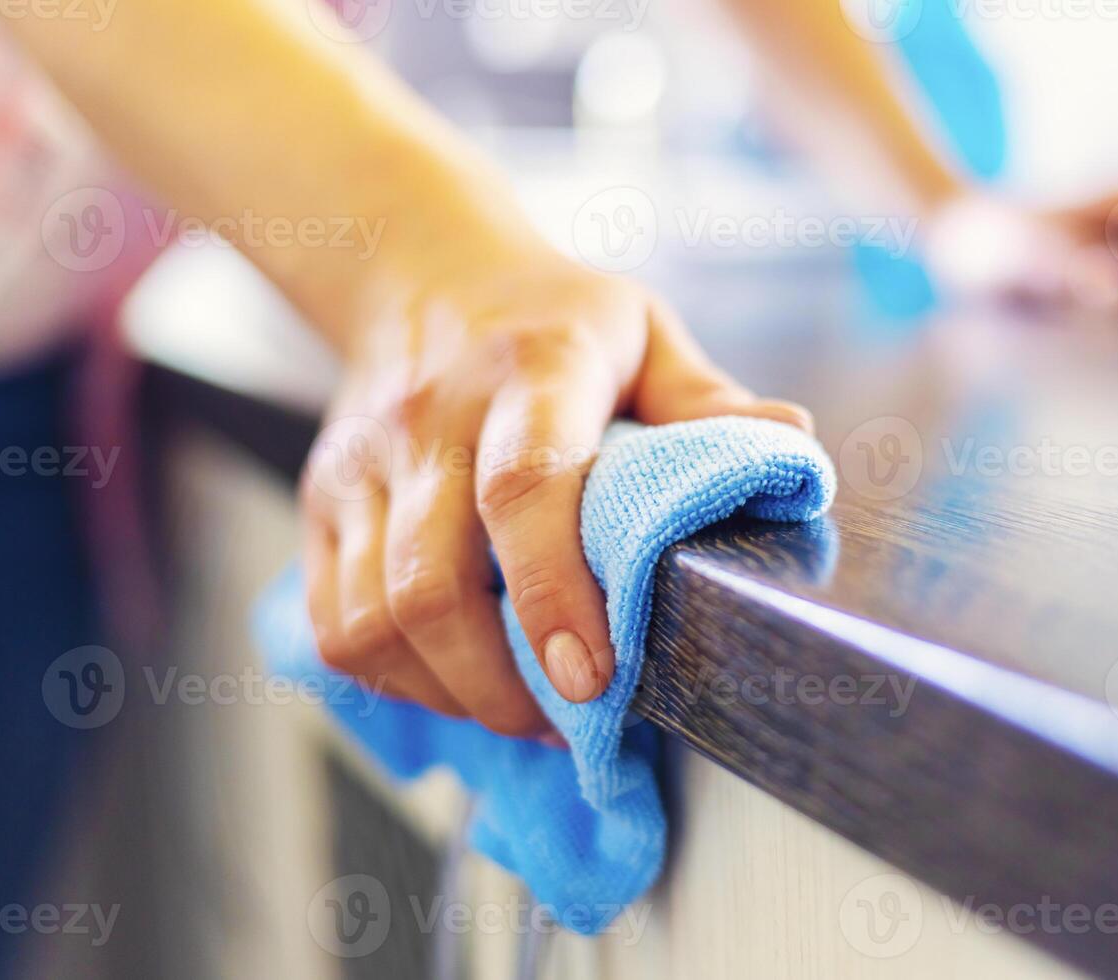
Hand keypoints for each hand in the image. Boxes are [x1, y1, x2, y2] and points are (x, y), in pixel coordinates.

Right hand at [300, 250, 811, 735]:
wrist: (422, 272)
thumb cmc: (554, 318)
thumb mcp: (644, 332)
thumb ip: (709, 399)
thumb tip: (794, 443)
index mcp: (529, 373)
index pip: (525, 491)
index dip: (557, 595)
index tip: (595, 679)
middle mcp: (428, 420)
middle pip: (430, 585)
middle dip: (499, 686)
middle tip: (567, 719)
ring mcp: (362, 465)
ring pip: (370, 621)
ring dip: (448, 693)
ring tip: (516, 706)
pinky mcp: (322, 502)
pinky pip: (333, 624)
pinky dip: (394, 677)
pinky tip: (455, 678)